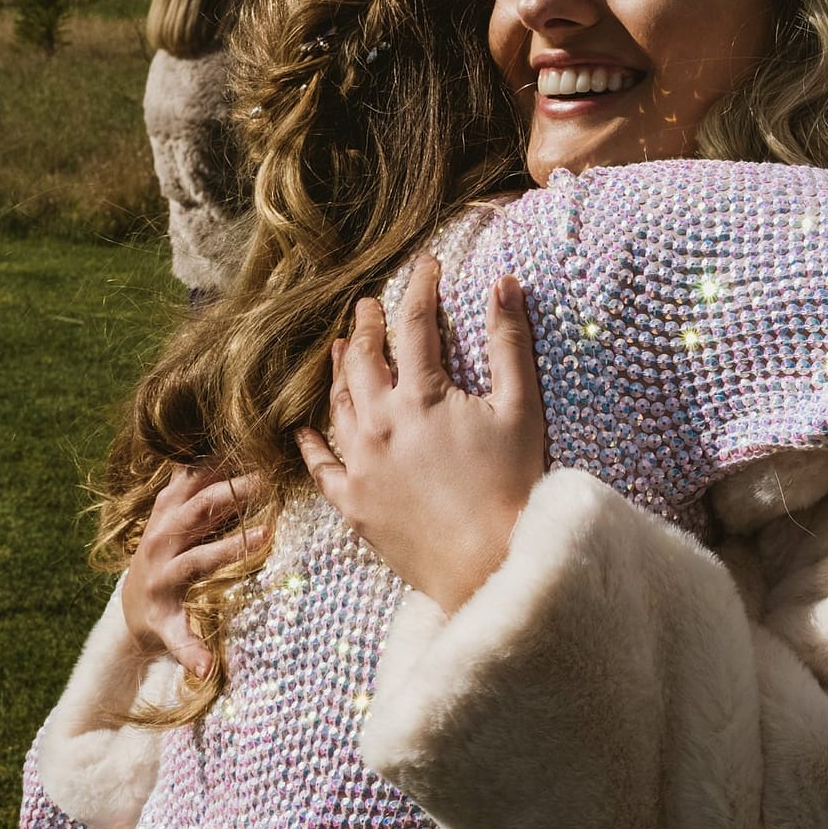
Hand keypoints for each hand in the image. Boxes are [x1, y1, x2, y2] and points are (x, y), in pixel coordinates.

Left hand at [120, 467, 264, 678]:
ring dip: (221, 468)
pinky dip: (208, 458)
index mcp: (164, 573)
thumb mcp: (170, 634)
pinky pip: (185, 474)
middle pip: (195, 511)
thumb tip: (207, 670)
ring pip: (188, 485)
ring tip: (256, 451)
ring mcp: (159, 517)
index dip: (230, 548)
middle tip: (269, 481)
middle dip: (232, 496)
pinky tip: (235, 440)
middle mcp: (159, 541)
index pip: (199, 557)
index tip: (266, 535)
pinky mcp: (163, 503)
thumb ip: (187, 649)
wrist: (133, 599)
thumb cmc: (161, 618)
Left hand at [297, 258, 546, 612]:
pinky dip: (312, 444)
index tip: (426, 265)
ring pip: (338, 405)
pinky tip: (306, 430)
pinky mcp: (354, 503)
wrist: (488, 563)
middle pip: (365, 359)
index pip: (415, 324)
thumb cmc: (513, 486)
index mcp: (421, 396)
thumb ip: (509, 342)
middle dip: (367, 326)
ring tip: (340, 349)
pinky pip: (322, 467)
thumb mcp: (521, 407)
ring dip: (338, 371)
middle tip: (367, 305)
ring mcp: (361, 464)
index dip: (420, 288)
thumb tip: (505, 284)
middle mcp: (380, 423)